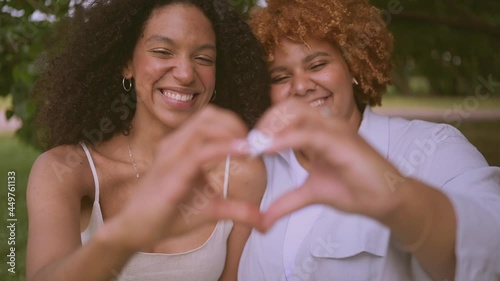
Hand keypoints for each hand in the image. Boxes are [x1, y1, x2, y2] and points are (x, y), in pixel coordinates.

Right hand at [104, 106, 263, 250]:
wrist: (137, 231)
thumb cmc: (171, 215)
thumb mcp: (213, 210)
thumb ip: (239, 210)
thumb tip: (265, 222)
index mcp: (183, 147)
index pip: (210, 119)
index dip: (234, 124)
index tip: (253, 142)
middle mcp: (175, 145)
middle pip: (208, 116)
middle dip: (235, 124)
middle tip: (253, 143)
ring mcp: (170, 157)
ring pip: (203, 127)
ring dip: (231, 132)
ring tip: (249, 148)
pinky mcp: (170, 173)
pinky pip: (199, 152)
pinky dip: (224, 149)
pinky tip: (242, 153)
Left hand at [237, 99, 405, 229]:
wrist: (386, 200)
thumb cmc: (354, 189)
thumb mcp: (311, 195)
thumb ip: (286, 202)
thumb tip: (263, 219)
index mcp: (319, 132)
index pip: (287, 114)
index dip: (265, 126)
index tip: (247, 146)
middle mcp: (327, 125)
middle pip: (289, 106)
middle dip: (265, 122)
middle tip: (250, 144)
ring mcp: (336, 130)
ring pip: (297, 112)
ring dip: (271, 127)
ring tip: (256, 146)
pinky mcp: (343, 141)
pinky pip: (308, 134)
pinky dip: (284, 139)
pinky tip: (268, 149)